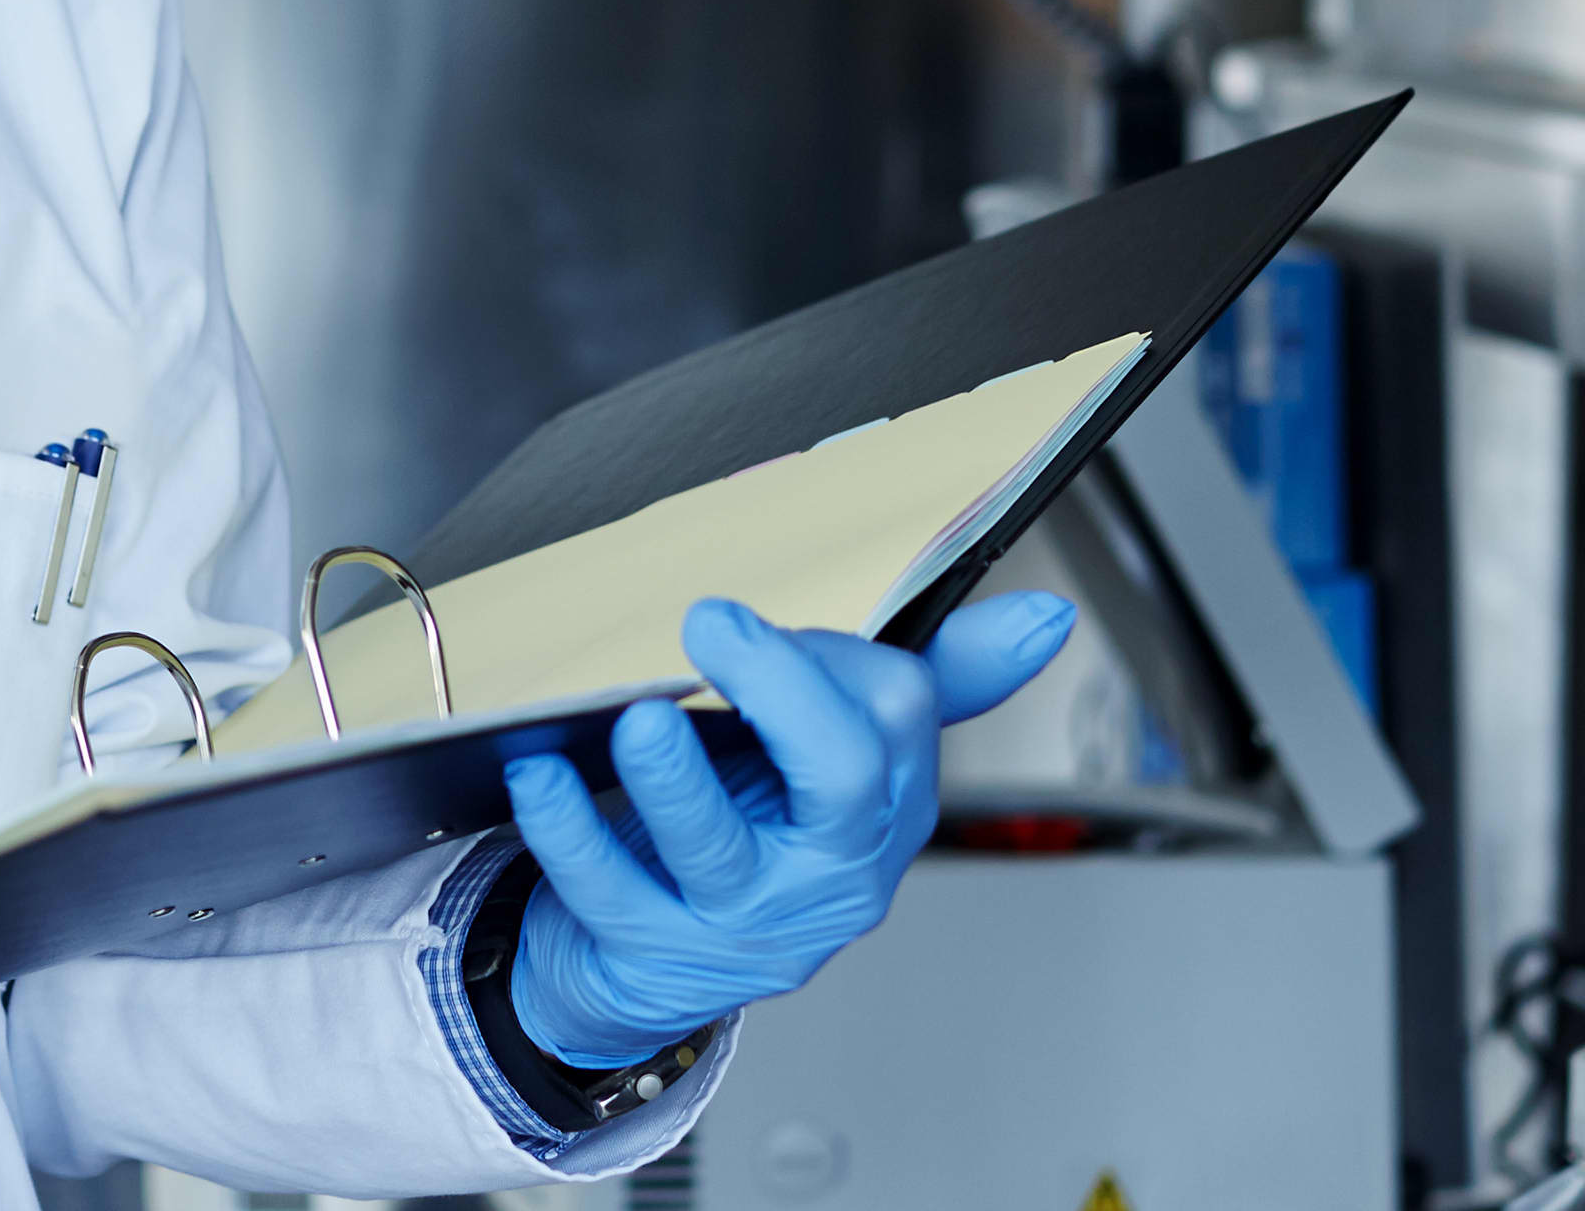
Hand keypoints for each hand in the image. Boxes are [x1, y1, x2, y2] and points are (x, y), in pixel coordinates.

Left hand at [501, 591, 1077, 1070]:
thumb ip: (934, 681)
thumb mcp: (850, 764)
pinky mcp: (654, 954)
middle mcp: (827, 873)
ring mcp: (742, 921)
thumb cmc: (757, 836)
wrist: (651, 968)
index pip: (895, 717)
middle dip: (784, 690)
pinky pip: (610, 888)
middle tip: (712, 626)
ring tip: (638, 719)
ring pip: (720, 849)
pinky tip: (541, 775)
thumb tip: (1043, 618)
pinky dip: (568, 828)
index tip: (754, 617)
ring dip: (676, 774)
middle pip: (844, 780)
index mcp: (882, 810)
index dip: (829, 654)